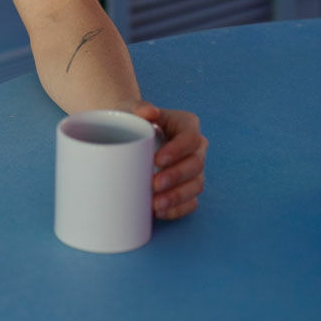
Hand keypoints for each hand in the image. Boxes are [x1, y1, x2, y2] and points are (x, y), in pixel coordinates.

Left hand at [133, 101, 205, 219]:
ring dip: (177, 197)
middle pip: (196, 164)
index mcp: (186, 125)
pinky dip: (177, 209)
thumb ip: (139, 107)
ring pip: (196, 185)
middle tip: (154, 184)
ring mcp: (193, 169)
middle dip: (176, 176)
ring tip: (156, 204)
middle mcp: (195, 148)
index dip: (178, 151)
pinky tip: (160, 212)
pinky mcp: (187, 187)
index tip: (157, 160)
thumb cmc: (130, 120)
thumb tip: (149, 112)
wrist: (124, 134)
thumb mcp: (131, 109)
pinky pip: (191, 202)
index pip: (190, 138)